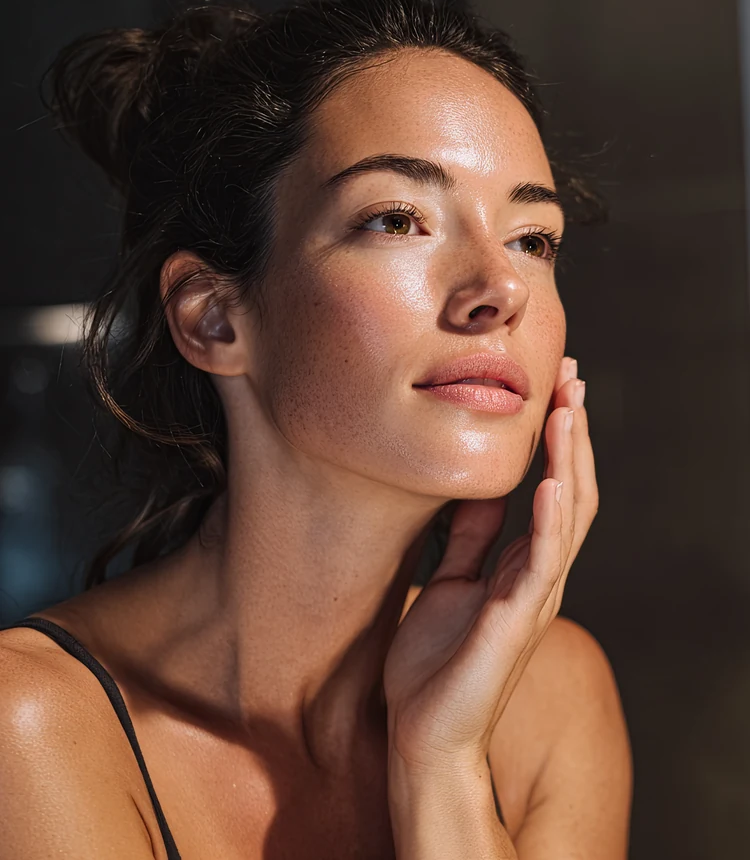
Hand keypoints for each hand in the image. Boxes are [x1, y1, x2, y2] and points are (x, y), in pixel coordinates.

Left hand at [383, 356, 596, 773]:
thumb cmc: (434, 666)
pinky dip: (552, 521)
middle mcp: (537, 577)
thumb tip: (479, 490)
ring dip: (571, 460)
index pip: (554, 489)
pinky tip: (554, 482)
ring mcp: (533, 599)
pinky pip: (542, 564)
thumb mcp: (449, 581)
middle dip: (573, 434)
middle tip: (573, 377)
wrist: (423, 737)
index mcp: (520, 566)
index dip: (557, 439)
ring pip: (569, 518)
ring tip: (571, 409)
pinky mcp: (515, 623)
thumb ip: (470, 539)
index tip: (554, 387)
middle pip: (572, 491)